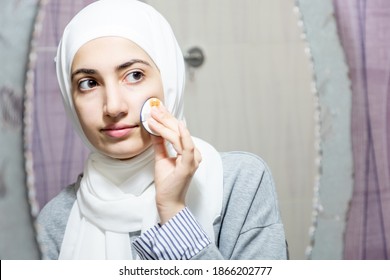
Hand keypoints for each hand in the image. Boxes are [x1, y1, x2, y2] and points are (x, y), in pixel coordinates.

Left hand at [147, 104, 201, 223]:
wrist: (167, 200)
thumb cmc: (167, 182)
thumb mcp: (161, 158)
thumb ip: (160, 144)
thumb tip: (154, 130)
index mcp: (189, 152)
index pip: (178, 131)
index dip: (168, 119)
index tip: (157, 109)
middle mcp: (194, 154)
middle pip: (179, 131)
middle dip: (165, 118)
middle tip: (154, 108)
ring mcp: (193, 160)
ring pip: (180, 137)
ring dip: (166, 124)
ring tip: (154, 115)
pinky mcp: (188, 165)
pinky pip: (187, 148)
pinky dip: (183, 135)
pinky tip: (178, 124)